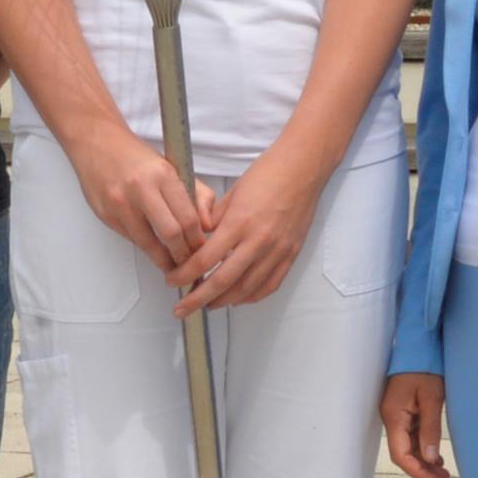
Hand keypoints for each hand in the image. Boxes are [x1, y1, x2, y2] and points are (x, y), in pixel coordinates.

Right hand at [71, 119, 208, 273]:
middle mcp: (141, 189)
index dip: (198, 240)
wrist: (96, 142)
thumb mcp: (173, 166)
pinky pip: (131, 239)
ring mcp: (120, 204)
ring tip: (173, 264)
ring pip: (148, 244)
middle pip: (171, 234)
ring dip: (164, 259)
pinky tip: (153, 249)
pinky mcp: (106, 215)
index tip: (202, 249)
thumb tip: (207, 226)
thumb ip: (197, 194)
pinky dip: (145, 247)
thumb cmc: (136, 156)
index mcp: (162, 174)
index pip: (188, 218)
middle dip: (183, 255)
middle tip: (189, 263)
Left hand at [173, 148, 322, 315]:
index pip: (206, 259)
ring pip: (246, 289)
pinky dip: (250, 297)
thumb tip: (199, 239)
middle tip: (181, 309)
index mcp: (240, 222)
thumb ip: (214, 219)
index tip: (172, 281)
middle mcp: (259, 241)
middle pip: (223, 282)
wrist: (305, 168)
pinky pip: (269, 285)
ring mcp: (278, 251)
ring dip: (223, 302)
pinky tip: (236, 299)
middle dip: (198, 299)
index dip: (185, 275)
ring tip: (206, 305)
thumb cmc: (266, 173)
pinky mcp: (291, 255)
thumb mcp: (232, 193)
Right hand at [380, 371, 451, 477]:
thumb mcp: (432, 398)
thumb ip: (430, 429)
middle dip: (423, 472)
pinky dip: (423, 449)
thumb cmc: (424, 368)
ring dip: (424, 462)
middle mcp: (392, 419)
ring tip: (444, 475)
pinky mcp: (404, 412)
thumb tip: (429, 458)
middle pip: (404, 455)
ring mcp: (397, 416)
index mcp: (394, 417)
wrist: (418, 346)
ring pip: (408, 448)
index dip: (418, 472)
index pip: (401, 455)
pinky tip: (436, 458)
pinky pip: (411, 437)